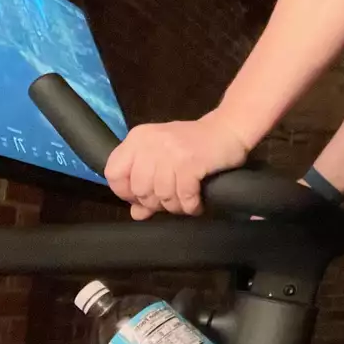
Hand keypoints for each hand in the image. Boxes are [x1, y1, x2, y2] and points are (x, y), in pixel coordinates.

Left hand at [104, 111, 248, 219]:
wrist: (229, 129)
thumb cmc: (195, 145)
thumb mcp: (165, 158)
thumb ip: (147, 183)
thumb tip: (137, 213)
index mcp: (138, 138)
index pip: (113, 172)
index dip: (126, 192)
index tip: (142, 198)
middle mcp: (150, 143)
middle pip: (139, 189)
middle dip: (155, 203)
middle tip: (171, 202)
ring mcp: (171, 151)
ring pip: (162, 195)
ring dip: (175, 207)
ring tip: (185, 204)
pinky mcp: (191, 161)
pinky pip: (183, 195)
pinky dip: (190, 206)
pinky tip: (196, 205)